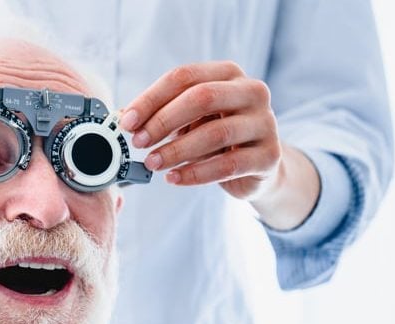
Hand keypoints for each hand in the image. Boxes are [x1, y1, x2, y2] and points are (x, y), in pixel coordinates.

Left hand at [120, 61, 281, 200]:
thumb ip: (164, 114)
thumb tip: (125, 119)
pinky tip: (174, 178)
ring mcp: (265, 124)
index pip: (185, 76)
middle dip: (163, 121)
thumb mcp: (192, 118)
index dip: (151, 98)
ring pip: (215, 133)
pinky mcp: (269, 156)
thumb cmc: (218, 136)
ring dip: (177, 150)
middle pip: (202, 98)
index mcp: (229, 74)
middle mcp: (252, 92)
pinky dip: (195, 174)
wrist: (259, 165)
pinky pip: (228, 165)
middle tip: (138, 142)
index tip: (127, 121)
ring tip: (153, 162)